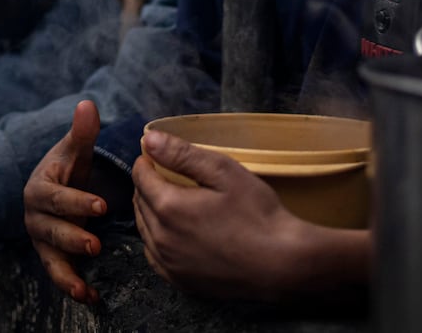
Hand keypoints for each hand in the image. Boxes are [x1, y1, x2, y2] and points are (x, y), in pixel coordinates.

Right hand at [23, 100, 106, 304]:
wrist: (52, 188)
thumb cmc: (67, 167)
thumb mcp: (73, 150)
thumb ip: (82, 131)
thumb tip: (88, 103)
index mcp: (39, 188)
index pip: (56, 197)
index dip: (76, 202)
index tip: (101, 206)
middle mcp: (35, 216)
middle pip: (51, 230)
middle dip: (72, 238)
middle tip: (95, 245)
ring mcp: (41, 239)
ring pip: (50, 258)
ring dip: (66, 272)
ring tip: (84, 287)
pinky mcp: (51, 256)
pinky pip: (58, 274)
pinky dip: (71, 286)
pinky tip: (90, 297)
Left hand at [133, 128, 368, 300]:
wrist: (282, 264)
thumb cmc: (258, 214)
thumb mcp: (224, 172)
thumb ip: (182, 154)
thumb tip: (148, 139)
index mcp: (168, 207)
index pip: (141, 177)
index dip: (147, 162)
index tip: (157, 155)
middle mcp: (161, 239)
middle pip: (139, 203)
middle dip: (147, 185)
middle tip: (165, 175)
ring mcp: (169, 264)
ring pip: (145, 230)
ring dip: (150, 212)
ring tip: (170, 200)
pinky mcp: (180, 282)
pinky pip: (155, 256)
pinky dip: (157, 240)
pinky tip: (174, 233)